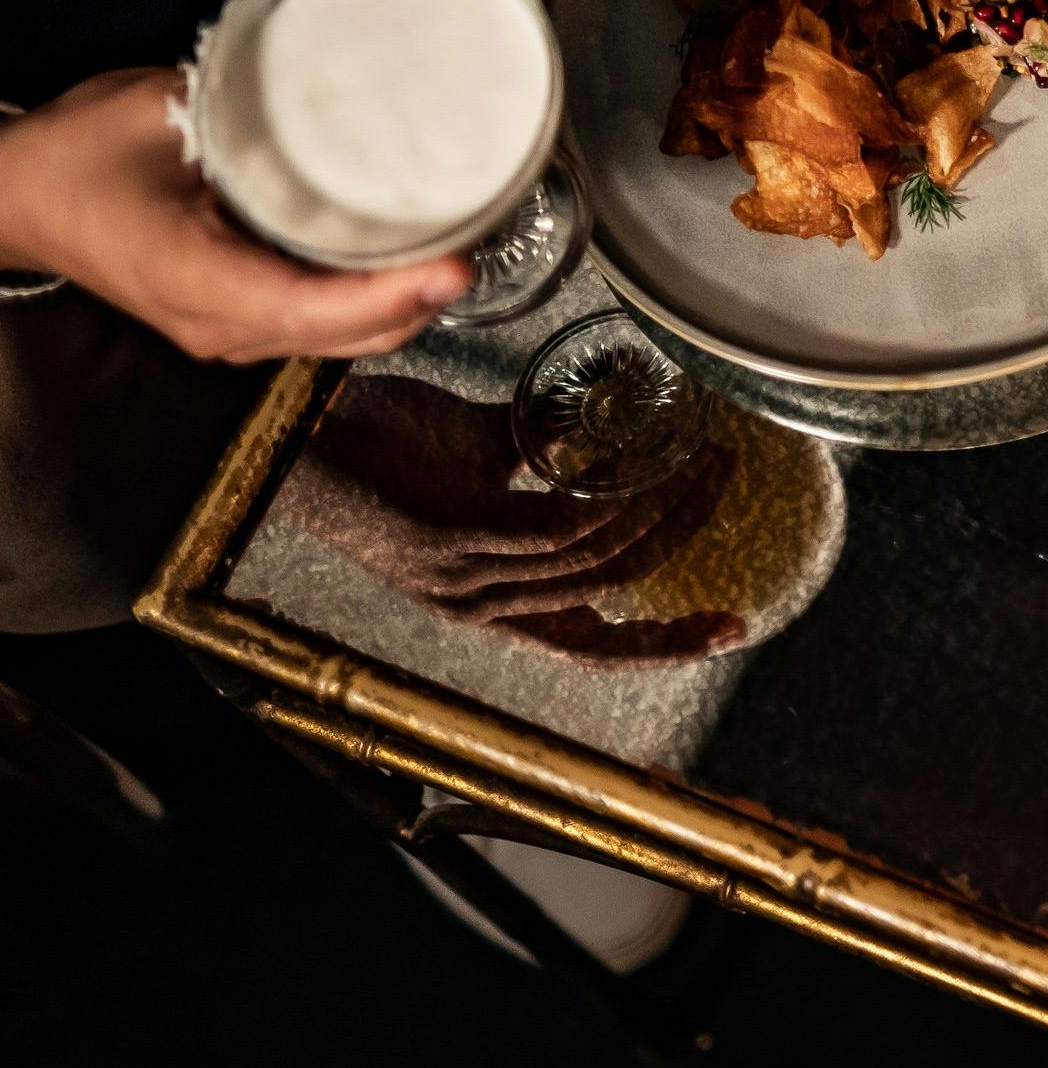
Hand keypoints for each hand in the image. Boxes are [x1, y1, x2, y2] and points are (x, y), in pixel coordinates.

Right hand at [0, 73, 469, 360]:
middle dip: (422, 296)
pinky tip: (406, 256)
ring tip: (458, 239)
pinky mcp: (237, 319)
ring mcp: (229, 331)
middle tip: (480, 232)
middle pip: (349, 336)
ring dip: (406, 301)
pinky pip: (323, 324)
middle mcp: (220, 324)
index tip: (453, 264)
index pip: (312, 309)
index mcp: (196, 280)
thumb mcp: (154, 111)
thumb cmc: (75, 160)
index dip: (391, 294)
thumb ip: (238, 99)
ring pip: (344, 339)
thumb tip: (330, 77)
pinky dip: (373, 299)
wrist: (20, 200)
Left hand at [281, 372, 742, 664]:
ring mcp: (460, 577)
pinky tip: (643, 472)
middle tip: (730, 492)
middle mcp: (476, 604)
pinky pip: (550, 533)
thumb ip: (536, 453)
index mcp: (485, 596)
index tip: (729, 626)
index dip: (660, 642)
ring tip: (701, 464)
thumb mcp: (473, 452)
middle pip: (606, 604)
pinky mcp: (445, 541)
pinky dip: (608, 506)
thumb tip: (601, 425)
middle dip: (681, 552)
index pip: (587, 643)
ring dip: (659, 515)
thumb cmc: (376, 437)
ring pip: (589, 563)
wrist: (298, 424)